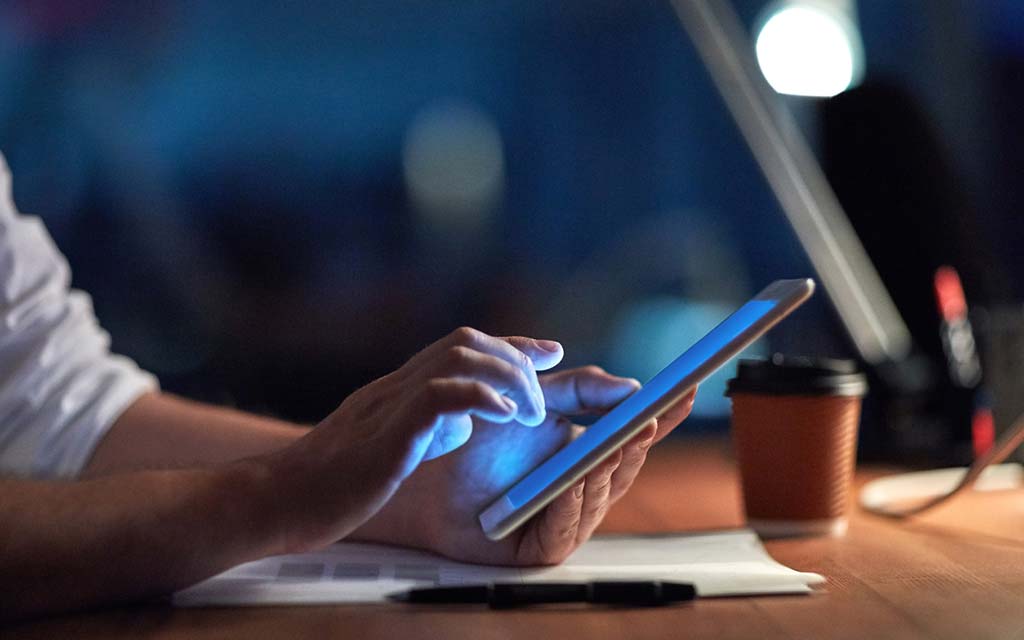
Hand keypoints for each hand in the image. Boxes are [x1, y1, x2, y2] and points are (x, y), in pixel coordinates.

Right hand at [259, 327, 563, 552]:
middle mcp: (396, 387)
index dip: (510, 345)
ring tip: (528, 413)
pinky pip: (439, 397)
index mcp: (398, 390)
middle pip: (467, 342)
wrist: (275, 501)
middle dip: (515, 359)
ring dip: (506, 378)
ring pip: (459, 358)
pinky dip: (481, 399)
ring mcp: (389, 405)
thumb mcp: (387, 446)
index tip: (546, 352)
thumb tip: (464, 420)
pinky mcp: (385, 435)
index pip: (461, 348)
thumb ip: (424, 426)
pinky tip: (505, 417)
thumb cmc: (329, 484)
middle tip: (542, 396)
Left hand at [351, 366, 695, 564]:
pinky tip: (575, 479)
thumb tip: (630, 384)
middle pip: (623, 467)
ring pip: (600, 496)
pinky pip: (566, 527)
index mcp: (586, 452)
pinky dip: (573, 501)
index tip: (685, 390)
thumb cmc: (476, 437)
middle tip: (648, 416)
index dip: (662, 416)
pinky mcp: (541, 548)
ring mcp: (564, 517)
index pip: (633, 434)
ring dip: (608, 468)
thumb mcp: (534, 400)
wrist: (424, 469)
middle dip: (637, 442)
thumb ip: (579, 389)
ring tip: (616, 441)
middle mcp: (582, 487)